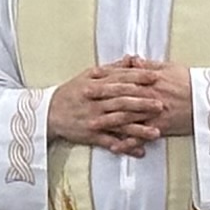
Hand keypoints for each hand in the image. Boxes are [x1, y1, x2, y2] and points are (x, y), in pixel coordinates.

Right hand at [47, 58, 185, 155]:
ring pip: (119, 123)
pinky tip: (140, 151)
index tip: (155, 78)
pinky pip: (111, 142)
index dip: (138, 78)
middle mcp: (94, 102)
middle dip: (142, 103)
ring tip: (157, 131)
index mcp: (94, 84)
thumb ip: (113, 69)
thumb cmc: (72, 92)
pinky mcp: (91, 136)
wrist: (49, 113)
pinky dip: (126, 147)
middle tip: (161, 104)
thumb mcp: (88, 76)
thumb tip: (132, 59)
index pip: (119, 80)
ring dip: (139, 128)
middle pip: (121, 101)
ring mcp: (93, 120)